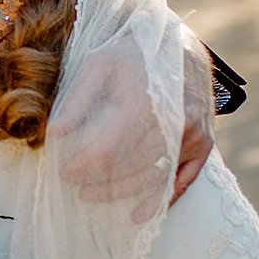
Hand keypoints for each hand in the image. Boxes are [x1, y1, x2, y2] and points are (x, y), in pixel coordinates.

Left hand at [49, 31, 214, 218]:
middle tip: (76, 189)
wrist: (180, 45)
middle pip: (133, 165)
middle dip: (102, 182)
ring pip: (156, 176)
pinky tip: (140, 214)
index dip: (85, 165)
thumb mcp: (98, 64)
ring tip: (94, 197)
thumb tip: (53, 134)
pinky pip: (184, 180)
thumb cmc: (132, 54)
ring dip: (124, 193)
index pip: (111, 147)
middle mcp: (175, 119)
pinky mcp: (204, 143)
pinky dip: (162, 200)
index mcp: (146, 98)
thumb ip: (76, 100)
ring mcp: (193, 134)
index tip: (64, 173)